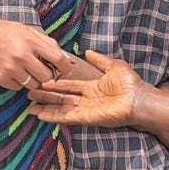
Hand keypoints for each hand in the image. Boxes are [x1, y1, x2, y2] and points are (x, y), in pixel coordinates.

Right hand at [0, 14, 70, 90]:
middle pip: (47, 77)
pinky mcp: (0, 79)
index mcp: (30, 42)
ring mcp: (10, 69)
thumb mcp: (25, 30)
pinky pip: (18, 88)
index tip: (65, 69)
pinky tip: (12, 71)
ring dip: (33, 80)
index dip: (65, 67)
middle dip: (48, 76)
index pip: (58, 59)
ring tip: (25, 69)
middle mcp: (21, 56)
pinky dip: (18, 82)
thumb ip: (46, 42)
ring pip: (33, 85)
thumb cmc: (2, 31)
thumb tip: (64, 57)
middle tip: (42, 70)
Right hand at [27, 49, 142, 126]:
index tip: (42, 80)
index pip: (68, 85)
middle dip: (45, 95)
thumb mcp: (113, 66)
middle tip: (30, 92)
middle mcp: (85, 99)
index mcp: (91, 87)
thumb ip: (100, 60)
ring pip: (60, 108)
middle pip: (60, 97)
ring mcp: (84, 110)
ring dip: (45, 106)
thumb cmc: (130, 84)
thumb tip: (88, 51)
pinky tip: (40, 115)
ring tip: (30, 105)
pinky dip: (52, 116)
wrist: (138, 99)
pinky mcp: (85, 118)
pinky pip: (65, 117)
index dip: (55, 83)